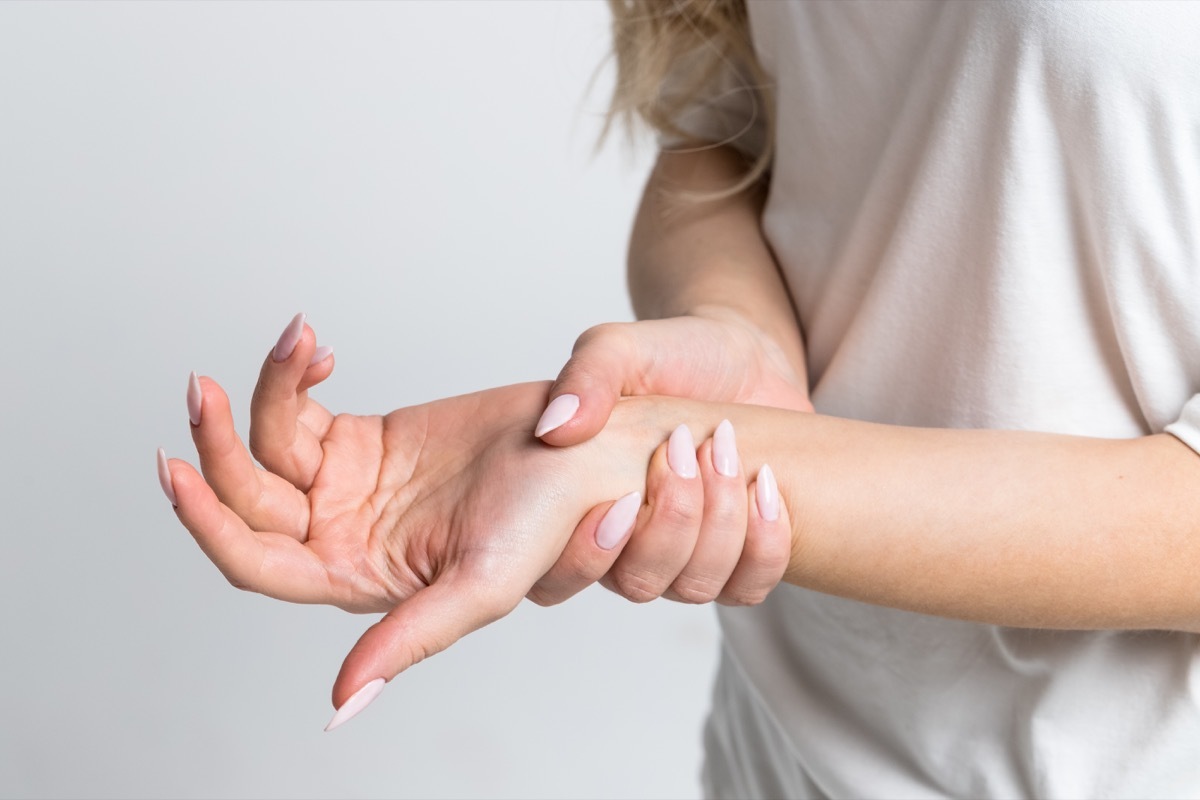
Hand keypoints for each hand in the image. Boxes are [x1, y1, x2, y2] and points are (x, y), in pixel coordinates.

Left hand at [158, 315, 656, 726]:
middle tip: (202, 388)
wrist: (589, 446)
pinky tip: (318, 350)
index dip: (209, 523)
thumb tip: (340, 707)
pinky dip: (297, 377)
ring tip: (298, 341)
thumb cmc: (552, 519)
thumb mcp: (482, 585)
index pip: (258, 563)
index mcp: (358, 580)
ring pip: (267, 445)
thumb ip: (408, 641)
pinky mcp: (360, 438)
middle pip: (247, 499)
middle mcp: (341, 538)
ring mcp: (346, 487)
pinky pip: (301, 408)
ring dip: (265, 391)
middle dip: (217, 443)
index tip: (177, 469)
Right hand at [530, 308, 804, 606]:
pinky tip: (766, 488)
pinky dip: (764, 545)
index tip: (628, 496)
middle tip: (683, 446)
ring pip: (694, 588)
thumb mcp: (621, 348)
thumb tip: (555, 429)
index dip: (589, 555)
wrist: (743, 356)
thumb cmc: (674, 355)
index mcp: (580, 507)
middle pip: (638, 584)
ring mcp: (685, 556)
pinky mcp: (740, 556)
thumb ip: (586, 378)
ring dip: (720, 524)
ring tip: (726, 453)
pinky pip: (748, 588)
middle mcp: (627, 545)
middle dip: (672, 520)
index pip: (559, 578)